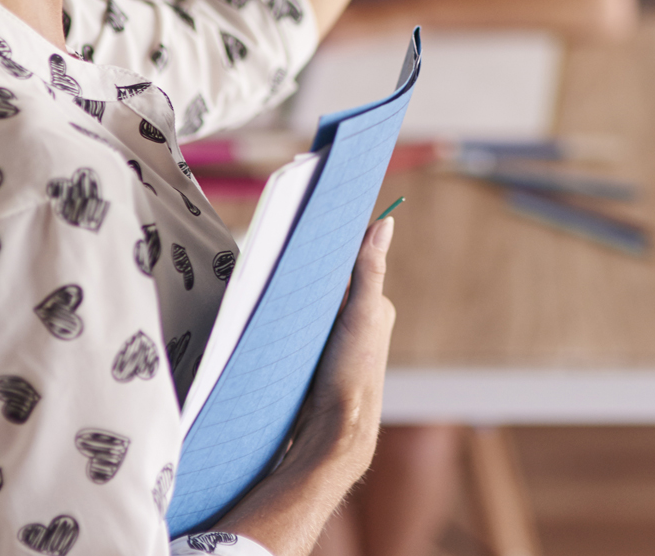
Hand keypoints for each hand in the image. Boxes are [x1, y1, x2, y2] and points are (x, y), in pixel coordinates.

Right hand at [295, 216, 395, 478]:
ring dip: (294, 294)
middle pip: (328, 282)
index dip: (333, 242)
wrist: (329, 437)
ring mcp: (332, 342)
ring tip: (272, 276)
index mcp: (375, 308)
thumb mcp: (362, 316)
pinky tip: (270, 311)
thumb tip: (385, 223)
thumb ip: (371, 270)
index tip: (311, 217)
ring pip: (310, 304)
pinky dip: (286, 318)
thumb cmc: (352, 378)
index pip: (351, 262)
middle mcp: (357, 323)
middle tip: (282, 248)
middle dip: (309, 269)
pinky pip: (296, 328)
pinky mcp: (310, 358)